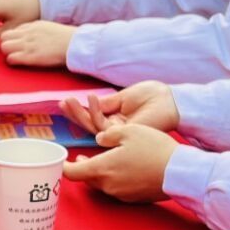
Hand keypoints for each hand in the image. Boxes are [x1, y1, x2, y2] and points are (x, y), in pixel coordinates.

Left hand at [0, 20, 74, 67]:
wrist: (74, 44)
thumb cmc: (64, 38)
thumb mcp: (47, 27)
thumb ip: (35, 30)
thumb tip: (28, 35)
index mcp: (32, 26)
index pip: (12, 30)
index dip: (12, 38)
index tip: (16, 44)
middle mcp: (27, 34)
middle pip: (4, 37)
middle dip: (6, 44)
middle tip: (13, 51)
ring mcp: (27, 45)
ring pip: (4, 47)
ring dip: (7, 53)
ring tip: (16, 57)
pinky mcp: (30, 57)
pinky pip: (11, 58)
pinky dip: (12, 61)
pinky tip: (19, 62)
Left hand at [60, 122, 176, 201]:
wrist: (180, 172)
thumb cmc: (154, 149)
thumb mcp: (129, 131)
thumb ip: (109, 135)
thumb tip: (99, 140)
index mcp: (102, 168)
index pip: (72, 173)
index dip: (63, 166)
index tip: (62, 160)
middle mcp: (108, 185)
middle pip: (86, 179)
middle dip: (82, 168)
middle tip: (82, 157)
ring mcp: (120, 194)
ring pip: (101, 184)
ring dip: (99, 173)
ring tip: (105, 160)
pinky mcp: (132, 199)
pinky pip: (116, 188)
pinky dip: (114, 179)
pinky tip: (124, 168)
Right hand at [62, 80, 178, 135]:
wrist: (169, 100)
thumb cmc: (152, 96)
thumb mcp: (124, 96)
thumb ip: (107, 103)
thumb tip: (90, 104)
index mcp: (116, 118)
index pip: (93, 117)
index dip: (80, 111)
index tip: (66, 102)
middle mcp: (116, 127)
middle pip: (90, 124)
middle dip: (75, 114)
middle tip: (61, 103)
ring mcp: (119, 132)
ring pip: (93, 127)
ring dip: (79, 114)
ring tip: (67, 101)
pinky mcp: (124, 133)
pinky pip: (104, 125)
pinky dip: (95, 111)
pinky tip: (90, 99)